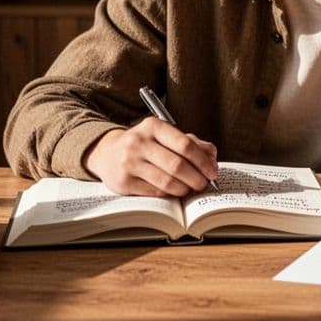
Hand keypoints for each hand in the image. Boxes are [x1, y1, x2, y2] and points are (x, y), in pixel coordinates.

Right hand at [84, 118, 218, 196]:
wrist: (108, 153)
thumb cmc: (145, 145)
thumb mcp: (165, 136)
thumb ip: (192, 143)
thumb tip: (212, 160)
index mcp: (152, 126)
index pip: (185, 144)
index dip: (203, 161)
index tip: (212, 172)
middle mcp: (138, 142)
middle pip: (177, 165)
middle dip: (196, 178)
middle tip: (204, 184)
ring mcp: (129, 163)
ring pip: (167, 182)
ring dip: (185, 189)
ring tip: (190, 189)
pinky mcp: (123, 182)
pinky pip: (156, 193)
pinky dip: (169, 195)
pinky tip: (174, 192)